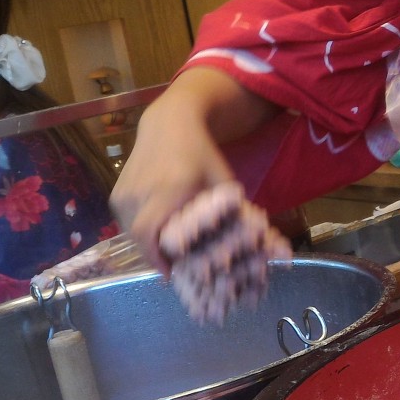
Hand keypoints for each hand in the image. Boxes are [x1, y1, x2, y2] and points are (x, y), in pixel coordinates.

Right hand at [111, 70, 252, 270]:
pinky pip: (126, 224)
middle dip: (157, 257)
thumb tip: (282, 253)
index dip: (158, 259)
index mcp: (169, 190)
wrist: (169, 124)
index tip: (172, 275)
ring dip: (150, 246)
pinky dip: (141, 233)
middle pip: (141, 239)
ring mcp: (125, 193)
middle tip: (175, 267)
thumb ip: (246, 217)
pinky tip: (159, 234)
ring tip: (169, 252)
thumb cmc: (202, 156)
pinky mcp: (117, 194)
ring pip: (131, 234)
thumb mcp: (224, 184)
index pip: (150, 234)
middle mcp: (141, 192)